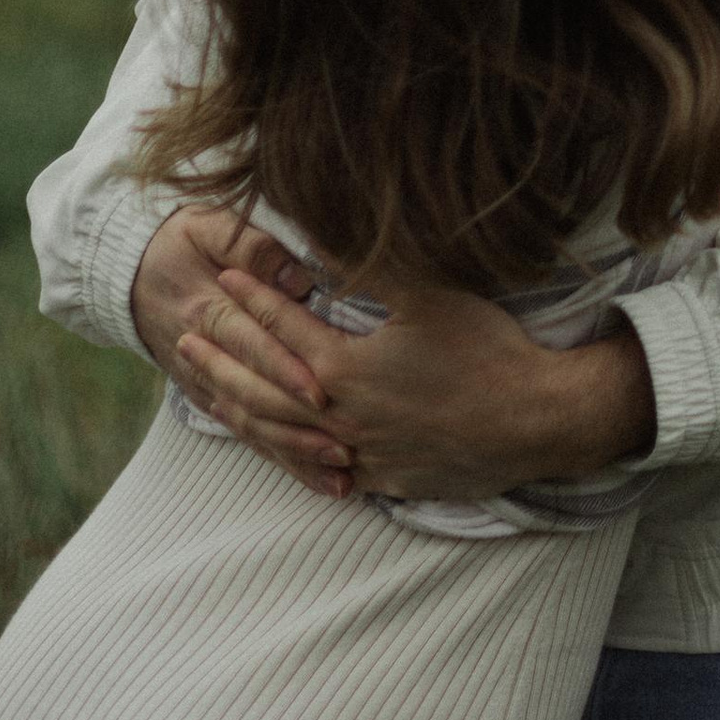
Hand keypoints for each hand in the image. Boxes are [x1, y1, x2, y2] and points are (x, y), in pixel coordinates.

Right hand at [132, 205, 332, 462]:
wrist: (124, 269)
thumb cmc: (180, 239)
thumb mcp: (208, 226)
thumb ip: (252, 247)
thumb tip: (296, 276)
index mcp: (208, 310)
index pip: (249, 345)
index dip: (284, 369)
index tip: (320, 390)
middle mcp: (205, 355)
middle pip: (254, 397)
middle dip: (298, 426)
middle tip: (345, 445)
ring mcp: (204, 382)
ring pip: (251, 426)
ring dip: (294, 454)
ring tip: (339, 477)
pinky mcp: (209, 397)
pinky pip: (245, 433)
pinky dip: (279, 458)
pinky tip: (316, 480)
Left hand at [174, 267, 655, 504]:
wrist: (536, 419)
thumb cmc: (486, 350)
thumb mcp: (430, 295)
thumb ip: (369, 267)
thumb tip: (320, 238)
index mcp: (345, 369)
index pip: (283, 329)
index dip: (251, 301)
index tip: (223, 280)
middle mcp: (340, 417)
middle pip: (263, 389)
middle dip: (220, 362)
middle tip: (183, 342)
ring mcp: (362, 455)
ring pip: (283, 438)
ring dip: (241, 412)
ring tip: (208, 397)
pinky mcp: (387, 481)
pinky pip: (325, 474)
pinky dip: (293, 460)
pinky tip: (280, 453)